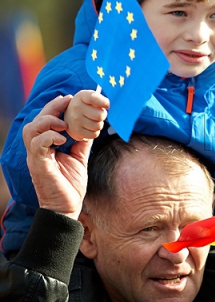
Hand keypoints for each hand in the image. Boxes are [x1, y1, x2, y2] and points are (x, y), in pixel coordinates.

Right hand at [24, 95, 93, 219]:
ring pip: (31, 130)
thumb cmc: (70, 185)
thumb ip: (82, 141)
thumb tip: (92, 126)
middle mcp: (37, 150)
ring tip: (63, 123)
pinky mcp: (38, 165)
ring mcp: (36, 157)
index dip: (53, 107)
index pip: (44, 121)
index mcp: (45, 146)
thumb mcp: (79, 157)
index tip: (68, 98)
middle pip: (35, 121)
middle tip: (67, 102)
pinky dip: (48, 137)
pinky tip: (62, 138)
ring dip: (47, 121)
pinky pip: (36, 145)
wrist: (67, 207)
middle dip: (50, 108)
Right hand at [64, 89, 108, 140]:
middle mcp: (76, 107)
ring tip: (93, 120)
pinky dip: (95, 132)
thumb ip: (100, 99)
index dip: (103, 102)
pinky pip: (94, 134)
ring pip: (98, 126)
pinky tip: (89, 127)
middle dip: (102, 115)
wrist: (69, 115)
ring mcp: (75, 120)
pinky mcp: (76, 131)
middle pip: (100, 115)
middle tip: (99, 114)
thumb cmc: (86, 105)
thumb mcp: (91, 97)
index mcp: (81, 96)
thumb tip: (107, 106)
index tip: (107, 105)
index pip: (94, 98)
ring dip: (99, 124)